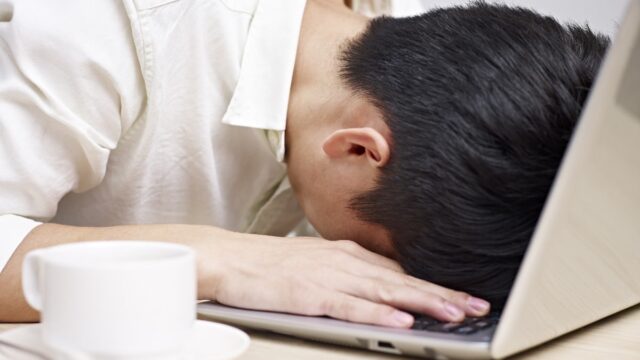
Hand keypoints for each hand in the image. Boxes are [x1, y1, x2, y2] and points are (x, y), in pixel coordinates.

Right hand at [198, 236, 490, 327]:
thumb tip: (382, 285)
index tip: (465, 296)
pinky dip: (377, 315)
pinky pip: (349, 307)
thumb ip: (351, 273)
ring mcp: (328, 278)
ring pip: (384, 292)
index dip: (435, 284)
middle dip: (442, 294)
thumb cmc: (270, 262)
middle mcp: (345, 262)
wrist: (229, 257)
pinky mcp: (309, 295)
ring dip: (422, 303)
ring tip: (454, 314)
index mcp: (348, 254)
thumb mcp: (318, 261)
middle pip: (401, 281)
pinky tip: (400, 323)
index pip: (400, 272)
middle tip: (477, 306)